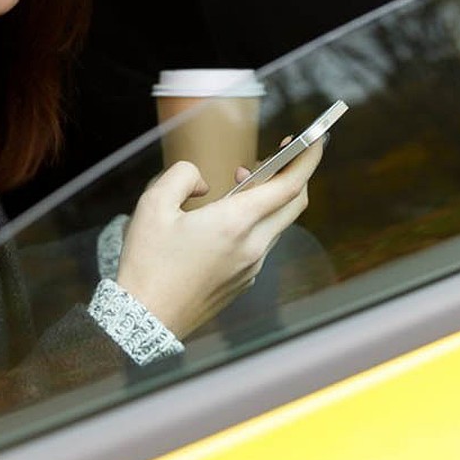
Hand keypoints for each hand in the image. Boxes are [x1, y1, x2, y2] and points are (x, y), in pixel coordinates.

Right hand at [114, 140, 322, 337]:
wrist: (144, 318)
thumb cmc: (148, 264)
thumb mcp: (153, 205)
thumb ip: (183, 176)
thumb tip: (204, 182)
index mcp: (234, 224)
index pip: (288, 186)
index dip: (307, 159)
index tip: (315, 140)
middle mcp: (252, 247)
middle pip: (294, 203)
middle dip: (294, 173)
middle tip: (279, 154)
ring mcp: (251, 268)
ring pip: (278, 223)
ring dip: (269, 197)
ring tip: (240, 180)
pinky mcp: (243, 282)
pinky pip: (262, 242)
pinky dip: (257, 220)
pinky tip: (228, 216)